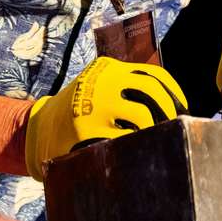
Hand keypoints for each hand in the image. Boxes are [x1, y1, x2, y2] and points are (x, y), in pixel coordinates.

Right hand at [24, 57, 186, 180]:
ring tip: (156, 140)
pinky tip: (135, 151)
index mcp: (108, 69)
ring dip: (155, 131)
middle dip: (168, 112)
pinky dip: (135, 146)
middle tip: (174, 127)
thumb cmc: (80, 111)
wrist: (39, 128)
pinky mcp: (87, 129)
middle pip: (152, 92)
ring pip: (143, 117)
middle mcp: (102, 81)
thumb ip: (126, 89)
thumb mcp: (99, 88)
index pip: (152, 74)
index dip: (173, 93)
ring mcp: (95, 105)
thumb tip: (170, 104)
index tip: (182, 108)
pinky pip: (124, 139)